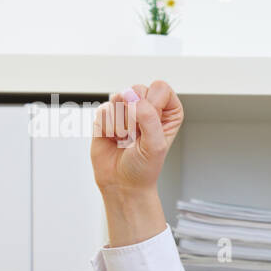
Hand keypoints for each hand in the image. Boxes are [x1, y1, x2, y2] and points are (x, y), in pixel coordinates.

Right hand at [91, 80, 183, 194]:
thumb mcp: (155, 146)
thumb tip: (134, 99)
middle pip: (137, 89)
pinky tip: (113, 138)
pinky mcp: (107, 115)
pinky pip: (103, 110)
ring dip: (120, 124)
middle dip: (134, 116)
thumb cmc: (144, 167)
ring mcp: (126, 109)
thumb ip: (149, 119)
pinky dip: (107, 128)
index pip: (160, 88)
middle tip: (137, 135)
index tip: (151, 126)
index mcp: (168, 111)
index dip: (153, 105)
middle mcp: (148, 107)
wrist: (122, 183)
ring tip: (126, 138)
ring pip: (118, 97)